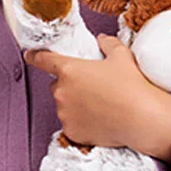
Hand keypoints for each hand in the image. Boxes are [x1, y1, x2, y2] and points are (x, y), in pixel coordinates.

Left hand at [25, 34, 170, 163]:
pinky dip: (81, 122)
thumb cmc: (131, 85)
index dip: (35, 56)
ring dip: (74, 105)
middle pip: (57, 86)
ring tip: (99, 106)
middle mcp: (61, 92)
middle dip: (68, 86)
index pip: (43, 60)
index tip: (29, 55)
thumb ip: (108, 44)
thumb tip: (102, 39)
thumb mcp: (121, 57)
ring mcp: (64, 113)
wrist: (141, 118)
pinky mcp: (71, 131)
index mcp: (69, 70)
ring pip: (63, 106)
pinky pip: (71, 124)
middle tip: (91, 88)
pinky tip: (99, 120)